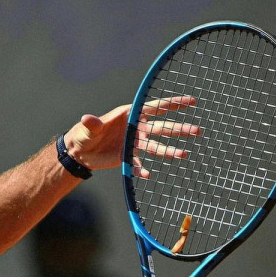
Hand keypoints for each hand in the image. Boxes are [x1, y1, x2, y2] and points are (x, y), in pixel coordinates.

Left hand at [63, 96, 199, 175]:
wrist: (78, 152)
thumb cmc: (83, 134)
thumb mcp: (87, 128)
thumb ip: (92, 124)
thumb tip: (88, 120)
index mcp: (130, 114)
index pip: (156, 107)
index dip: (174, 103)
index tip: (192, 101)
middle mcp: (135, 127)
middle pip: (161, 127)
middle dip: (179, 129)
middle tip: (197, 131)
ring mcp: (133, 142)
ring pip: (155, 146)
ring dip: (169, 150)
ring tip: (183, 154)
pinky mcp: (126, 157)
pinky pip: (137, 163)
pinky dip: (141, 169)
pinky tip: (147, 175)